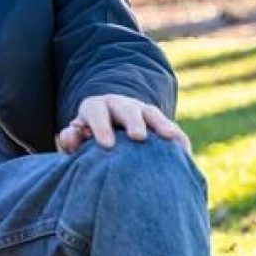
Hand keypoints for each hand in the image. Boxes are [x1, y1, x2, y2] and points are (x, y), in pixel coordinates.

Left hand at [55, 94, 191, 154]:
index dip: (101, 127)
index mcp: (95, 108)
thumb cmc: (86, 141)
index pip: (96, 112)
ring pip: (151, 114)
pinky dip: (178, 138)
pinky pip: (170, 128)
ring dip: (161, 124)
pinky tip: (184, 150)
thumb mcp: (75, 140)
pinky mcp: (158, 122)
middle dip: (133, 122)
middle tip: (138, 137)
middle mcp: (119, 105)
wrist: (106, 132)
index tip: (106, 145)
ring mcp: (141, 112)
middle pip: (126, 109)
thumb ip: (71, 139)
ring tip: (169, 136)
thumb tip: (72, 134)